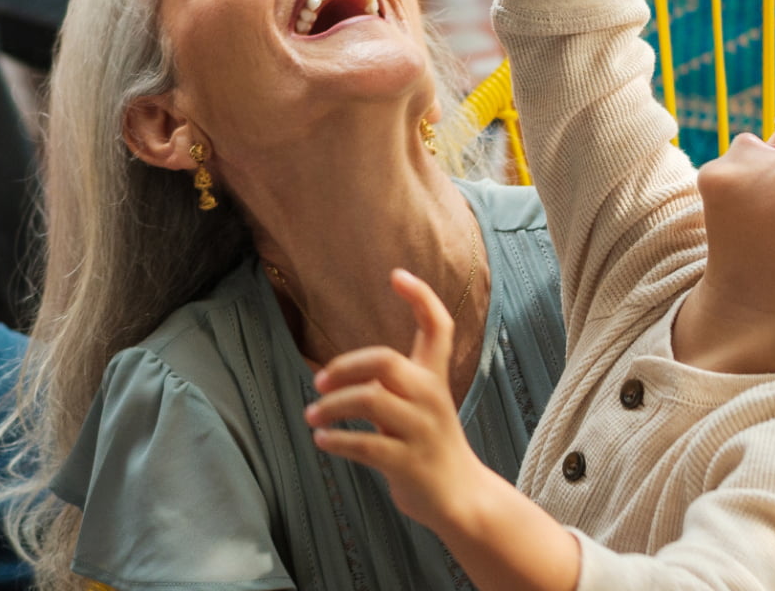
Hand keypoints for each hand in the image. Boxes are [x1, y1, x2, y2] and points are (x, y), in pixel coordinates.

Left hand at [306, 271, 488, 531]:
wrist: (462, 499)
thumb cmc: (428, 446)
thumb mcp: (418, 406)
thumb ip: (390, 385)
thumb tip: (334, 374)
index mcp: (433, 379)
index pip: (438, 328)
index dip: (421, 298)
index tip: (397, 275)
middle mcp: (431, 399)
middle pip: (386, 362)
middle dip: (344, 367)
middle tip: (317, 382)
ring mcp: (422, 432)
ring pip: (369, 402)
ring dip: (331, 407)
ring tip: (312, 416)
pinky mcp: (410, 463)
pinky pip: (365, 446)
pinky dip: (337, 441)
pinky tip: (321, 440)